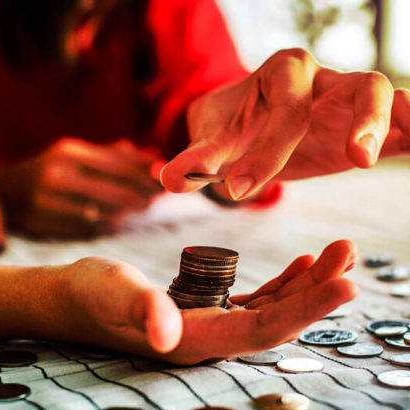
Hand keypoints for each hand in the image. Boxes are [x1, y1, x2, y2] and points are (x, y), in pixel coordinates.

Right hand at [0, 138, 163, 236]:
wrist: (8, 192)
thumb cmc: (54, 170)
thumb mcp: (78, 154)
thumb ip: (115, 155)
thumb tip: (154, 158)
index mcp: (69, 154)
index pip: (119, 166)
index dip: (146, 175)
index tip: (165, 181)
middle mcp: (60, 176)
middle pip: (116, 191)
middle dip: (143, 195)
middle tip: (160, 198)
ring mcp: (52, 203)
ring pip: (105, 213)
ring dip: (129, 211)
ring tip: (143, 206)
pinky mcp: (49, 225)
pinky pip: (89, 229)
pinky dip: (109, 224)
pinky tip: (119, 220)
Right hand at [59, 240, 356, 364]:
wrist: (77, 297)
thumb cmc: (91, 294)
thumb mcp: (112, 294)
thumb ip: (139, 310)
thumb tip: (163, 333)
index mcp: (194, 340)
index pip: (263, 330)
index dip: (305, 311)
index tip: (344, 285)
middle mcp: (211, 338)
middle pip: (278, 319)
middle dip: (318, 292)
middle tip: (349, 257)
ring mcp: (212, 324)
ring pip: (272, 308)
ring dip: (307, 284)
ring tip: (336, 255)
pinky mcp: (208, 308)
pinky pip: (256, 299)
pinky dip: (282, 282)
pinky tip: (302, 266)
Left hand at [161, 48, 409, 200]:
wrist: (251, 123)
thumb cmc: (234, 127)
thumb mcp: (214, 141)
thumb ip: (196, 160)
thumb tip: (168, 179)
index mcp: (281, 75)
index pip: (285, 109)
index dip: (266, 150)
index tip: (239, 189)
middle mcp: (321, 80)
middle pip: (356, 87)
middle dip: (360, 121)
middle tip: (356, 158)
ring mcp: (346, 100)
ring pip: (385, 97)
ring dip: (395, 121)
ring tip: (399, 147)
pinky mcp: (363, 125)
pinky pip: (399, 123)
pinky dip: (409, 131)